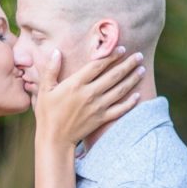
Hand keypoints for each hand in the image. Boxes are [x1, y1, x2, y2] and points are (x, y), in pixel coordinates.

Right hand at [29, 46, 144, 145]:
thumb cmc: (47, 113)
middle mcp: (90, 93)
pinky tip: (138, 95)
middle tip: (139, 56)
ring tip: (142, 70)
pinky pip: (120, 109)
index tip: (122, 48)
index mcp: (76, 84)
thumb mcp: (44, 89)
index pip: (98, 65)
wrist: (54, 139)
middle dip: (128, 64)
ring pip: (120, 90)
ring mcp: (98, 107)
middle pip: (114, 75)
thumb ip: (51, 69)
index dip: (111, 56)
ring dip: (132, 79)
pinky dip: (130, 102)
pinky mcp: (102, 119)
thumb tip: (56, 52)